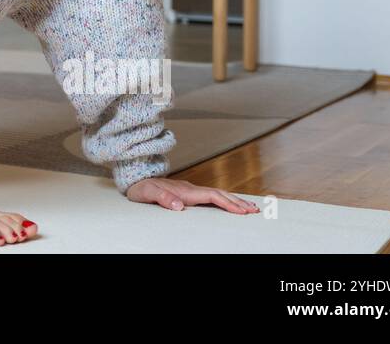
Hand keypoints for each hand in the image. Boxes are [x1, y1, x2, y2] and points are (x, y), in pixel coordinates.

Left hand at [125, 176, 259, 214]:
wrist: (134, 178)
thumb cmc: (140, 187)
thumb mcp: (148, 193)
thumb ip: (163, 198)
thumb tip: (180, 205)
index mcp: (185, 190)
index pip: (212, 196)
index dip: (228, 203)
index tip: (242, 211)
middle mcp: (191, 189)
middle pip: (220, 194)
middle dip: (238, 202)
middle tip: (255, 210)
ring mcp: (190, 190)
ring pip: (218, 194)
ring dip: (234, 200)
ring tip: (250, 207)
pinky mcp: (189, 193)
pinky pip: (211, 196)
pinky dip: (224, 200)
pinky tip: (229, 204)